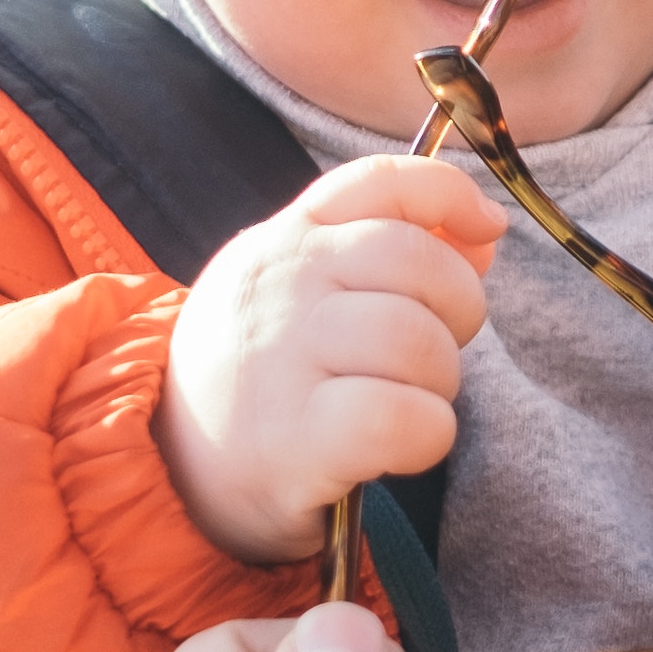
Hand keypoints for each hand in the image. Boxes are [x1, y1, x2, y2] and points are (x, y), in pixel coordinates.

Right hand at [157, 158, 503, 569]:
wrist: (167, 471)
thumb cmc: (255, 379)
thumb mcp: (297, 294)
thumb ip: (383, 254)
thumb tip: (483, 233)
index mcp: (285, 240)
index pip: (380, 180)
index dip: (451, 192)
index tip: (486, 229)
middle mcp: (281, 284)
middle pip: (419, 263)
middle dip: (457, 311)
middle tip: (430, 357)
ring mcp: (283, 356)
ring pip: (420, 341)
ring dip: (439, 383)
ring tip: (404, 404)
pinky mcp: (296, 437)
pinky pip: (408, 417)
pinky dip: (426, 436)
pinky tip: (397, 449)